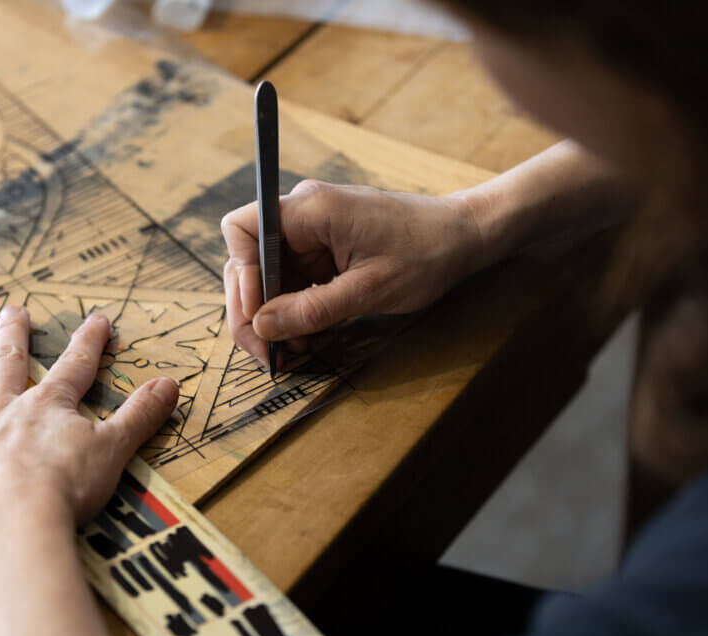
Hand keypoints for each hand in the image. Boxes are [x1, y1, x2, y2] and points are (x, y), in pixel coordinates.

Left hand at [0, 307, 178, 537]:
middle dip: (13, 334)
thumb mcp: (115, 449)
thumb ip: (141, 415)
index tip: (96, 319)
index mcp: (49, 406)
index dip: (88, 342)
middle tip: (12, 310)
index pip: (75, 366)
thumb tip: (172, 383)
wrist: (16, 520)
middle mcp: (5, 407)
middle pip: (9, 362)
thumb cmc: (66, 488)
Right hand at [220, 180, 482, 362]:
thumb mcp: (369, 290)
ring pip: (268, 276)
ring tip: (293, 351)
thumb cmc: (426, 253)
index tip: (257, 317)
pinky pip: (293, 280)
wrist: (465, 236)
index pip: (243, 231)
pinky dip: (294, 311)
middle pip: (249, 259)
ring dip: (274, 316)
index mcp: (310, 209)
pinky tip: (309, 337)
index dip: (242, 276)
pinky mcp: (323, 250)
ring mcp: (312, 232)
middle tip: (266, 353)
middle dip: (253, 308)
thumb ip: (312, 309)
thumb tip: (262, 327)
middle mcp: (303, 214)